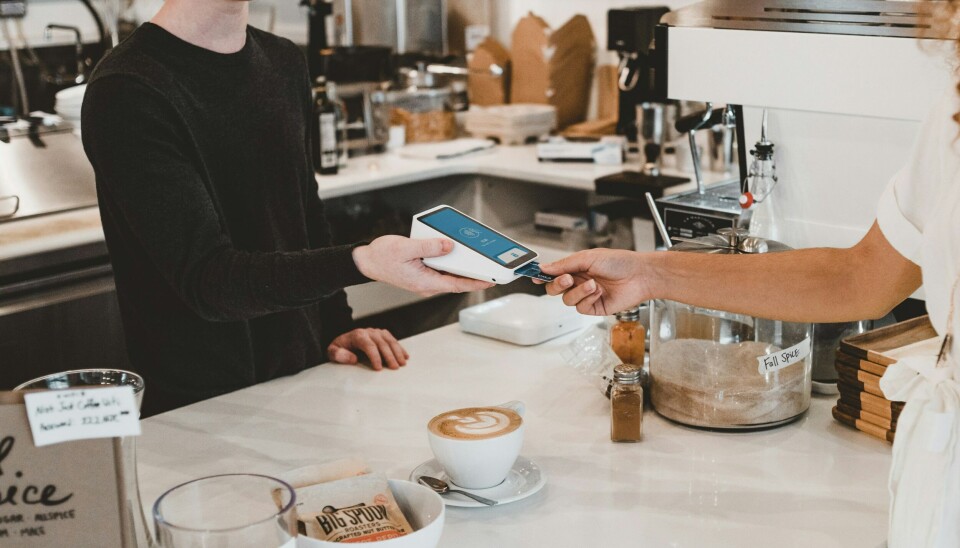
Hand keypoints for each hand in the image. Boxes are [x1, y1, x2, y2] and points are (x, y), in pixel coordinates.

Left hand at [327, 328, 408, 370]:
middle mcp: (369, 332)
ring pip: (390, 341)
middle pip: (382, 343)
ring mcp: (377, 332)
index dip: (375, 357)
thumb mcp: (332, 351)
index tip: (379, 368)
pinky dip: (400, 348)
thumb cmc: (339, 348)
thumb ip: (338, 355)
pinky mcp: (382, 334)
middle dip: (389, 356)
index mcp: (357, 335)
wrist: (343, 341)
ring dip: (397, 352)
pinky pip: (393, 340)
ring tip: (402, 364)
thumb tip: (352, 359)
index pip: (369, 345)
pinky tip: (405, 356)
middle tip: (394, 368)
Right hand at [352, 235, 493, 295]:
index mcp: (425, 282)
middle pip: (457, 280)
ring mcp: (425, 279)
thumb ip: (429, 247)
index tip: (491, 280)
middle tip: (491, 267)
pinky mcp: (423, 273)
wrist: (366, 261)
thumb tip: (449, 246)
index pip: (457, 284)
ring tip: (479, 259)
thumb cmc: (382, 256)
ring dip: (463, 268)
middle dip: (474, 275)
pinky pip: (441, 269)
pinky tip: (457, 253)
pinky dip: (451, 262)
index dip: (476, 283)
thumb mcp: (406, 248)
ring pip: (450, 275)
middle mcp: (427, 284)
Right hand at [539, 249, 652, 315]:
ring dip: (578, 292)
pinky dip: (588, 299)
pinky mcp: (594, 307)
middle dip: (557, 285)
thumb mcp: (588, 257)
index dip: (542, 275)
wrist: (639, 276)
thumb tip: (544, 267)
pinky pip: (581, 308)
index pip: (553, 273)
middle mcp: (579, 282)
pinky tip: (599, 292)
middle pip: (555, 289)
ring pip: (567, 300)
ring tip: (593, 284)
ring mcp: (586, 295)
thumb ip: (564, 264)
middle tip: (567, 279)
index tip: (533, 276)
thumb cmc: (619, 262)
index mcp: (576, 267)